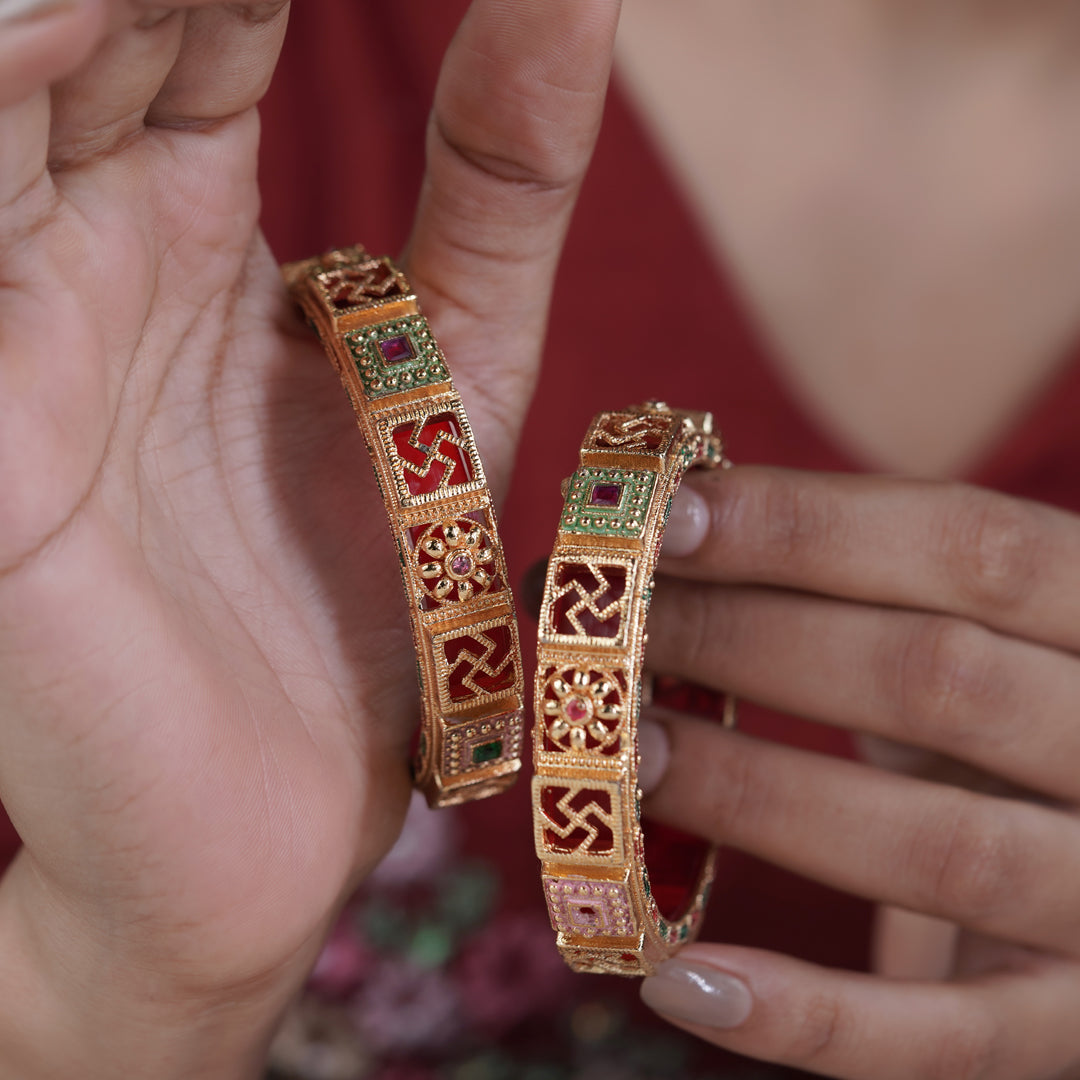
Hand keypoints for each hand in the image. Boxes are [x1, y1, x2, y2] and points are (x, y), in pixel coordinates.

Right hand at [0, 1, 618, 1073]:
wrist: (275, 816)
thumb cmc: (362, 603)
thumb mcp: (457, 371)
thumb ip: (498, 189)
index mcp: (174, 223)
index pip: (196, 12)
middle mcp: (74, 250)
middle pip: (98, 15)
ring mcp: (7, 331)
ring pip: (4, 84)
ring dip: (90, 7)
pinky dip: (13, 96)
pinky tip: (84, 31)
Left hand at [638, 465, 1079, 1078]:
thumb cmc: (1023, 711)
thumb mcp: (979, 631)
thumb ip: (860, 595)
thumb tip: (663, 546)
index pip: (966, 544)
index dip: (803, 525)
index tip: (657, 517)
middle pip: (935, 678)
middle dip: (747, 642)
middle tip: (603, 635)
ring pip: (938, 848)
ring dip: (757, 797)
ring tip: (626, 760)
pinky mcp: (1078, 1021)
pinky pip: (949, 1041)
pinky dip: (810, 1019)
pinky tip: (677, 982)